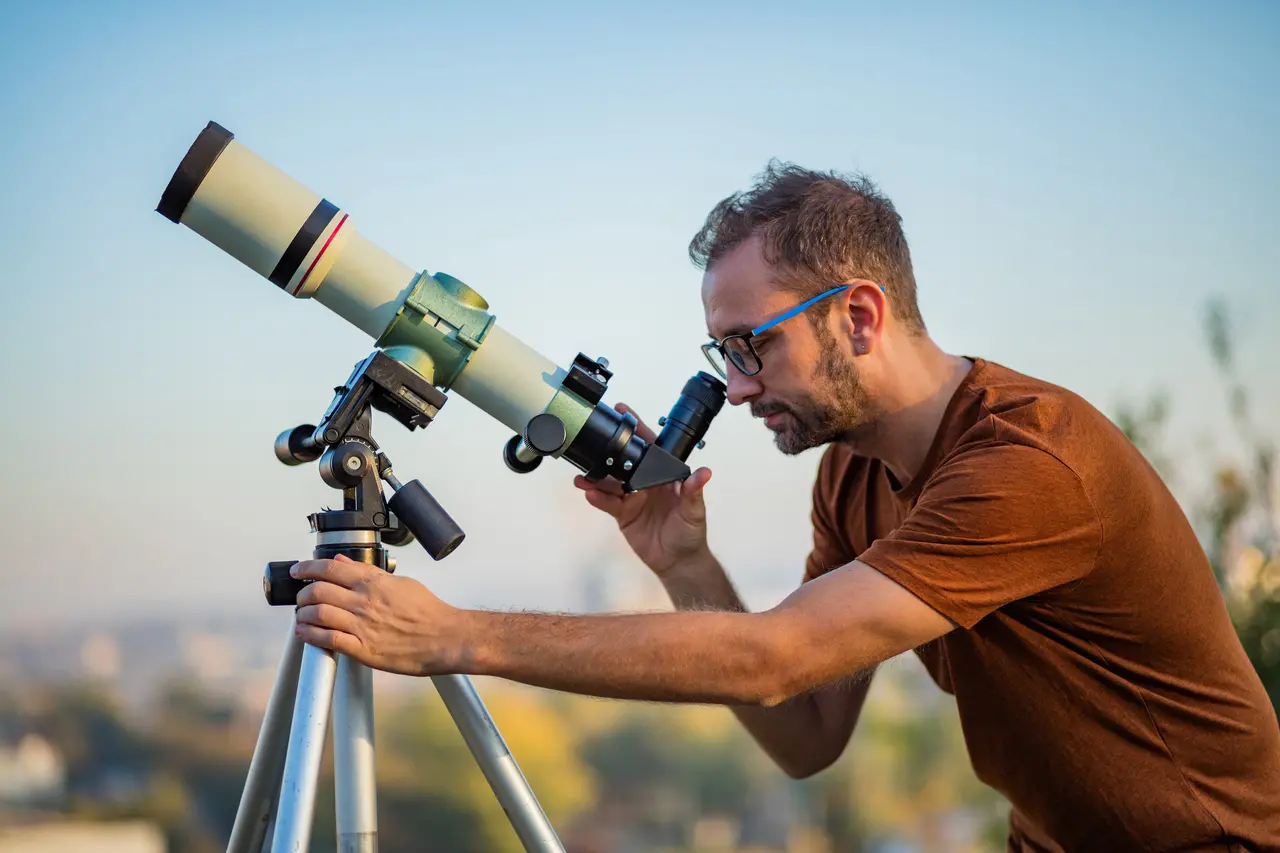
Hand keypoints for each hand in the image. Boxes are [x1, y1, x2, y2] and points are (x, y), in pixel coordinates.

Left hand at [292, 555, 464, 675]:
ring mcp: (362, 626)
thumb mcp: (400, 582)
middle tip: (301, 596)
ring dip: (304, 613)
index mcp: (373, 583)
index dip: (307, 568)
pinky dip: (311, 635)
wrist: (445, 638)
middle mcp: (364, 602)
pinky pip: (328, 640)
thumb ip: (369, 572)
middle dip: (303, 593)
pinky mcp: (363, 649)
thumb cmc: (428, 612)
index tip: (299, 571)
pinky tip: (306, 633)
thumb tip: (344, 561)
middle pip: (318, 591)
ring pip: (318, 614)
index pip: (330, 568)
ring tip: (303, 615)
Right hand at [574, 402, 712, 578]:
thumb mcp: (695, 511)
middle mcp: (646, 483)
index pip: (650, 448)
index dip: (637, 430)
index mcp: (664, 476)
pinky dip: (598, 498)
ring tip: (583, 477)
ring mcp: (633, 497)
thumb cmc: (690, 533)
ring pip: (611, 482)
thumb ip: (694, 492)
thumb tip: (704, 473)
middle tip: (593, 442)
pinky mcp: (623, 514)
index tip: (624, 413)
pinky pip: (608, 503)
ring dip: (596, 478)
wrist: (678, 561)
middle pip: (624, 462)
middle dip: (608, 452)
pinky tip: (589, 494)